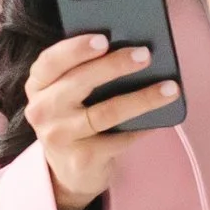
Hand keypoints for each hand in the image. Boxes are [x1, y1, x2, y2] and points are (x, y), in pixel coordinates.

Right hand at [23, 33, 177, 209]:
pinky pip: (120, 138)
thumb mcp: (68, 94)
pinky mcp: (82, 158)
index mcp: (38, 85)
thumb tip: (131, 49)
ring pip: (106, 112)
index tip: (104, 39)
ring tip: (170, 88)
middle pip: (80, 82)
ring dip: (142, 98)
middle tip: (145, 55)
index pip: (50, 61)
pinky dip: (143, 126)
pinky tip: (161, 118)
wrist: (70, 170)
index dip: (76, 49)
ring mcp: (60, 136)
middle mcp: (42, 110)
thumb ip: (85, 71)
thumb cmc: (76, 118)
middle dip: (115, 66)